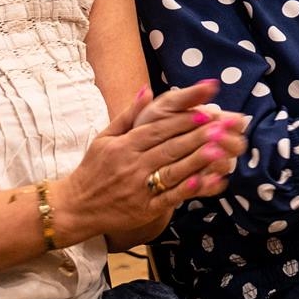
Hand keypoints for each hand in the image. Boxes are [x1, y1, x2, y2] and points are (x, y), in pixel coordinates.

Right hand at [55, 82, 244, 242]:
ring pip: (172, 171)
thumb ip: (128, 115)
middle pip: (169, 148)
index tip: (205, 109)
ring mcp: (139, 188)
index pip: (157, 130)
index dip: (182, 120)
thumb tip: (148, 90)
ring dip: (197, 160)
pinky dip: (187, 190)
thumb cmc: (93, 169)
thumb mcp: (105, 138)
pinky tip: (205, 181)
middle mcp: (132, 166)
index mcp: (124, 146)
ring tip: (220, 149)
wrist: (76, 207)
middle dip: (197, 136)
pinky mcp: (145, 209)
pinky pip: (169, 198)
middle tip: (222, 125)